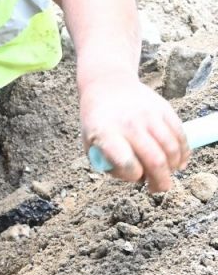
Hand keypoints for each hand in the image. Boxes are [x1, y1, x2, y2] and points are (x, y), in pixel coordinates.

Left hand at [81, 77, 188, 191]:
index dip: (134, 176)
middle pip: (155, 160)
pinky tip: (179, 162)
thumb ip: (109, 163)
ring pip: (172, 150)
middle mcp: (129, 124)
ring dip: (174, 168)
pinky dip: (184, 153)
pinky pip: (181, 136)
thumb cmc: (99, 122)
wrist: (108, 86)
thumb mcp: (91, 142)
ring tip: (168, 173)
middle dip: (161, 181)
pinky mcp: (164, 109)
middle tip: (159, 187)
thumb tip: (137, 178)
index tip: (135, 177)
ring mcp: (149, 115)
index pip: (126, 162)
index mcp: (106, 133)